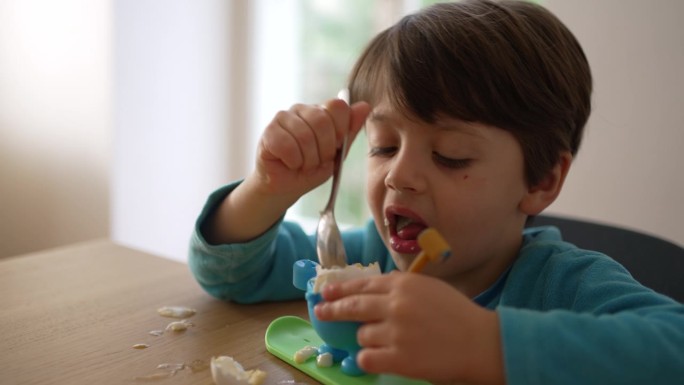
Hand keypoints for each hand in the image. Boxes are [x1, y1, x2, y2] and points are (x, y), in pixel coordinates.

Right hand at [254, 98, 370, 200]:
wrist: (286, 188)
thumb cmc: (310, 170)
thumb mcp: (337, 154)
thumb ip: (350, 131)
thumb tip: (365, 106)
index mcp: (321, 111)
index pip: (338, 107)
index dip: (341, 131)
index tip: (335, 148)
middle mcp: (302, 109)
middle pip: (322, 121)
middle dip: (324, 150)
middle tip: (317, 161)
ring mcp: (283, 117)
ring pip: (305, 136)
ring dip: (308, 160)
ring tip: (302, 165)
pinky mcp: (269, 131)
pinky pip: (287, 146)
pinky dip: (293, 162)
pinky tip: (289, 163)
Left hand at [314, 272, 504, 384]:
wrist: (481, 342)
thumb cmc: (458, 314)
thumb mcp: (429, 288)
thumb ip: (400, 288)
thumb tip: (372, 291)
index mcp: (403, 284)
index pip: (362, 284)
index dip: (340, 289)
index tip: (325, 292)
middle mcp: (395, 304)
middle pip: (352, 306)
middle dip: (333, 309)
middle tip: (321, 311)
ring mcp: (395, 332)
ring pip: (361, 335)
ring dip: (369, 339)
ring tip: (390, 342)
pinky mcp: (397, 358)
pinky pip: (366, 358)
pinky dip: (370, 359)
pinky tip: (382, 357)